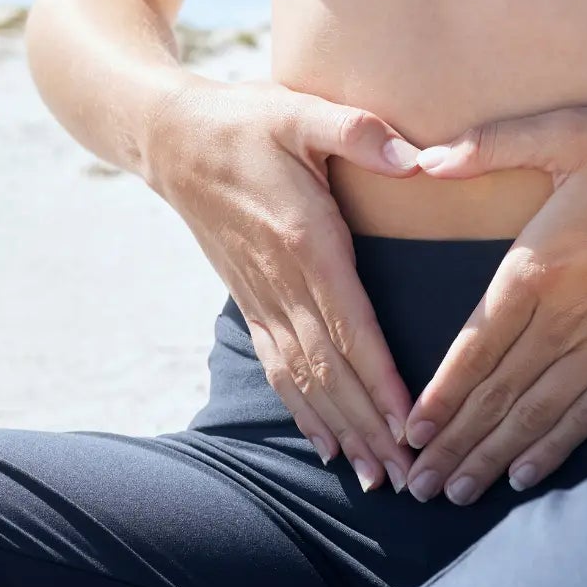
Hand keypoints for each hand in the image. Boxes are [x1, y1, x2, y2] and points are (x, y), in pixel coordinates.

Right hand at [145, 77, 422, 492]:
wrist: (169, 137)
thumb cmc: (244, 119)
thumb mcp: (300, 110)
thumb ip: (358, 131)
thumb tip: (417, 157)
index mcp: (304, 240)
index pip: (350, 325)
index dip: (380, 378)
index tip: (409, 423)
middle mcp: (282, 282)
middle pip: (331, 369)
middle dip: (370, 425)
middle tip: (409, 475)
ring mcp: (262, 297)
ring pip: (305, 380)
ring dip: (341, 430)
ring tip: (376, 476)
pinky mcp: (250, 301)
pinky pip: (279, 367)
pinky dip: (305, 412)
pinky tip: (327, 446)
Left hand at [398, 98, 586, 503]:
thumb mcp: (572, 128)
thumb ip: (491, 144)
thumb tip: (422, 156)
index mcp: (538, 265)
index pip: (473, 346)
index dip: (438, 396)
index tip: (409, 432)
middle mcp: (568, 316)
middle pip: (498, 392)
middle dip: (454, 442)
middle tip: (418, 486)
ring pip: (537, 413)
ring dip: (493, 455)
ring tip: (456, 494)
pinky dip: (556, 446)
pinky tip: (525, 476)